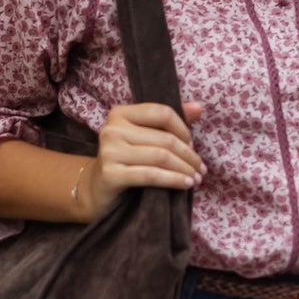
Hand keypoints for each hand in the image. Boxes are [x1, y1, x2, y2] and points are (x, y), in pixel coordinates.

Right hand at [85, 101, 203, 215]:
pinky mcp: (111, 174)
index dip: (183, 129)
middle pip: (164, 138)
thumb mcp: (144, 137)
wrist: (97, 189)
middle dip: (188, 155)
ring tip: (197, 178)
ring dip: (184, 169)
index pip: (162, 113)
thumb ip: (168, 121)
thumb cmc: (126, 161)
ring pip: (160, 157)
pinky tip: (186, 184)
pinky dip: (173, 180)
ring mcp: (109, 152)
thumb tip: (198, 108)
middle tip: (201, 169)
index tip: (192, 145)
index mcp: (120, 113)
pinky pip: (151, 175)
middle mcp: (112, 129)